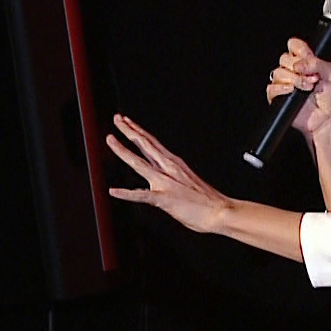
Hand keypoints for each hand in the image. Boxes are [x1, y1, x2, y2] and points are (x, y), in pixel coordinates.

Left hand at [104, 114, 232, 233]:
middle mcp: (169, 169)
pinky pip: (142, 195)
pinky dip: (127, 193)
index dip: (138, 131)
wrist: (220, 211)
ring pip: (139, 163)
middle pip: (145, 145)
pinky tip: (114, 191)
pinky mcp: (165, 199)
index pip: (152, 143)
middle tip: (116, 119)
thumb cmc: (206, 200)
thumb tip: (160, 178)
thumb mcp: (187, 181)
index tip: (127, 122)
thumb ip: (171, 177)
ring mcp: (165, 183)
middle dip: (128, 131)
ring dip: (123, 151)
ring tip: (111, 140)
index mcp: (174, 164)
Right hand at [267, 37, 330, 140]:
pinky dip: (282, 88)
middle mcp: (294, 71)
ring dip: (294, 80)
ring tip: (307, 88)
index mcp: (306, 62)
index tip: (308, 58)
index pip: (294, 46)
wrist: (327, 118)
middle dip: (299, 68)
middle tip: (312, 78)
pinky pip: (272, 88)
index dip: (299, 50)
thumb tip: (298, 64)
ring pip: (278, 73)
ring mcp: (285, 83)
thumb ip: (317, 62)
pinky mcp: (278, 96)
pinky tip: (292, 91)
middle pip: (284, 58)